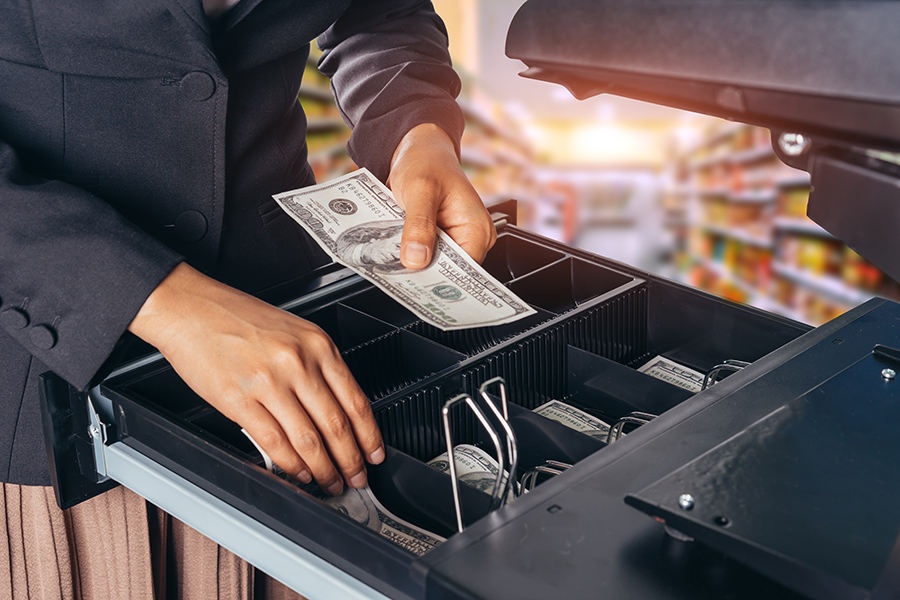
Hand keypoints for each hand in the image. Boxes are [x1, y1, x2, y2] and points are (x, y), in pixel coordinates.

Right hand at [128, 263, 384, 494]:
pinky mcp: (239, 400)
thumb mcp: (294, 331)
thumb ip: (318, 366)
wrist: (190, 308)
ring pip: (308, 439)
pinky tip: (299, 473)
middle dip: (351, 460)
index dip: (370, 436)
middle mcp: (298, 362)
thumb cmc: (238, 318)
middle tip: (356, 478)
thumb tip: (338, 410)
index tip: (375, 454)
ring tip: (330, 482)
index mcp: (317, 345)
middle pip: (337, 425)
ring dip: (323, 469)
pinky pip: (274, 441)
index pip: (356, 401)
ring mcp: (269, 382)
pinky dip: (291, 464)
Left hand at [387, 123, 496, 268]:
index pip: (463, 270)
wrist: (416, 151)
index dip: (439, 277)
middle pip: (447, 270)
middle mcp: (470, 238)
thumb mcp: (420, 190)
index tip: (414, 281)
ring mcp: (452, 240)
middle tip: (396, 270)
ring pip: (432, 264)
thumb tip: (416, 259)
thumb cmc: (426, 162)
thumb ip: (419, 225)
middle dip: (422, 270)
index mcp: (477, 229)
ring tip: (391, 259)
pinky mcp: (436, 240)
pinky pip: (422, 254)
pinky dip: (407, 253)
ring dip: (411, 262)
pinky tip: (392, 251)